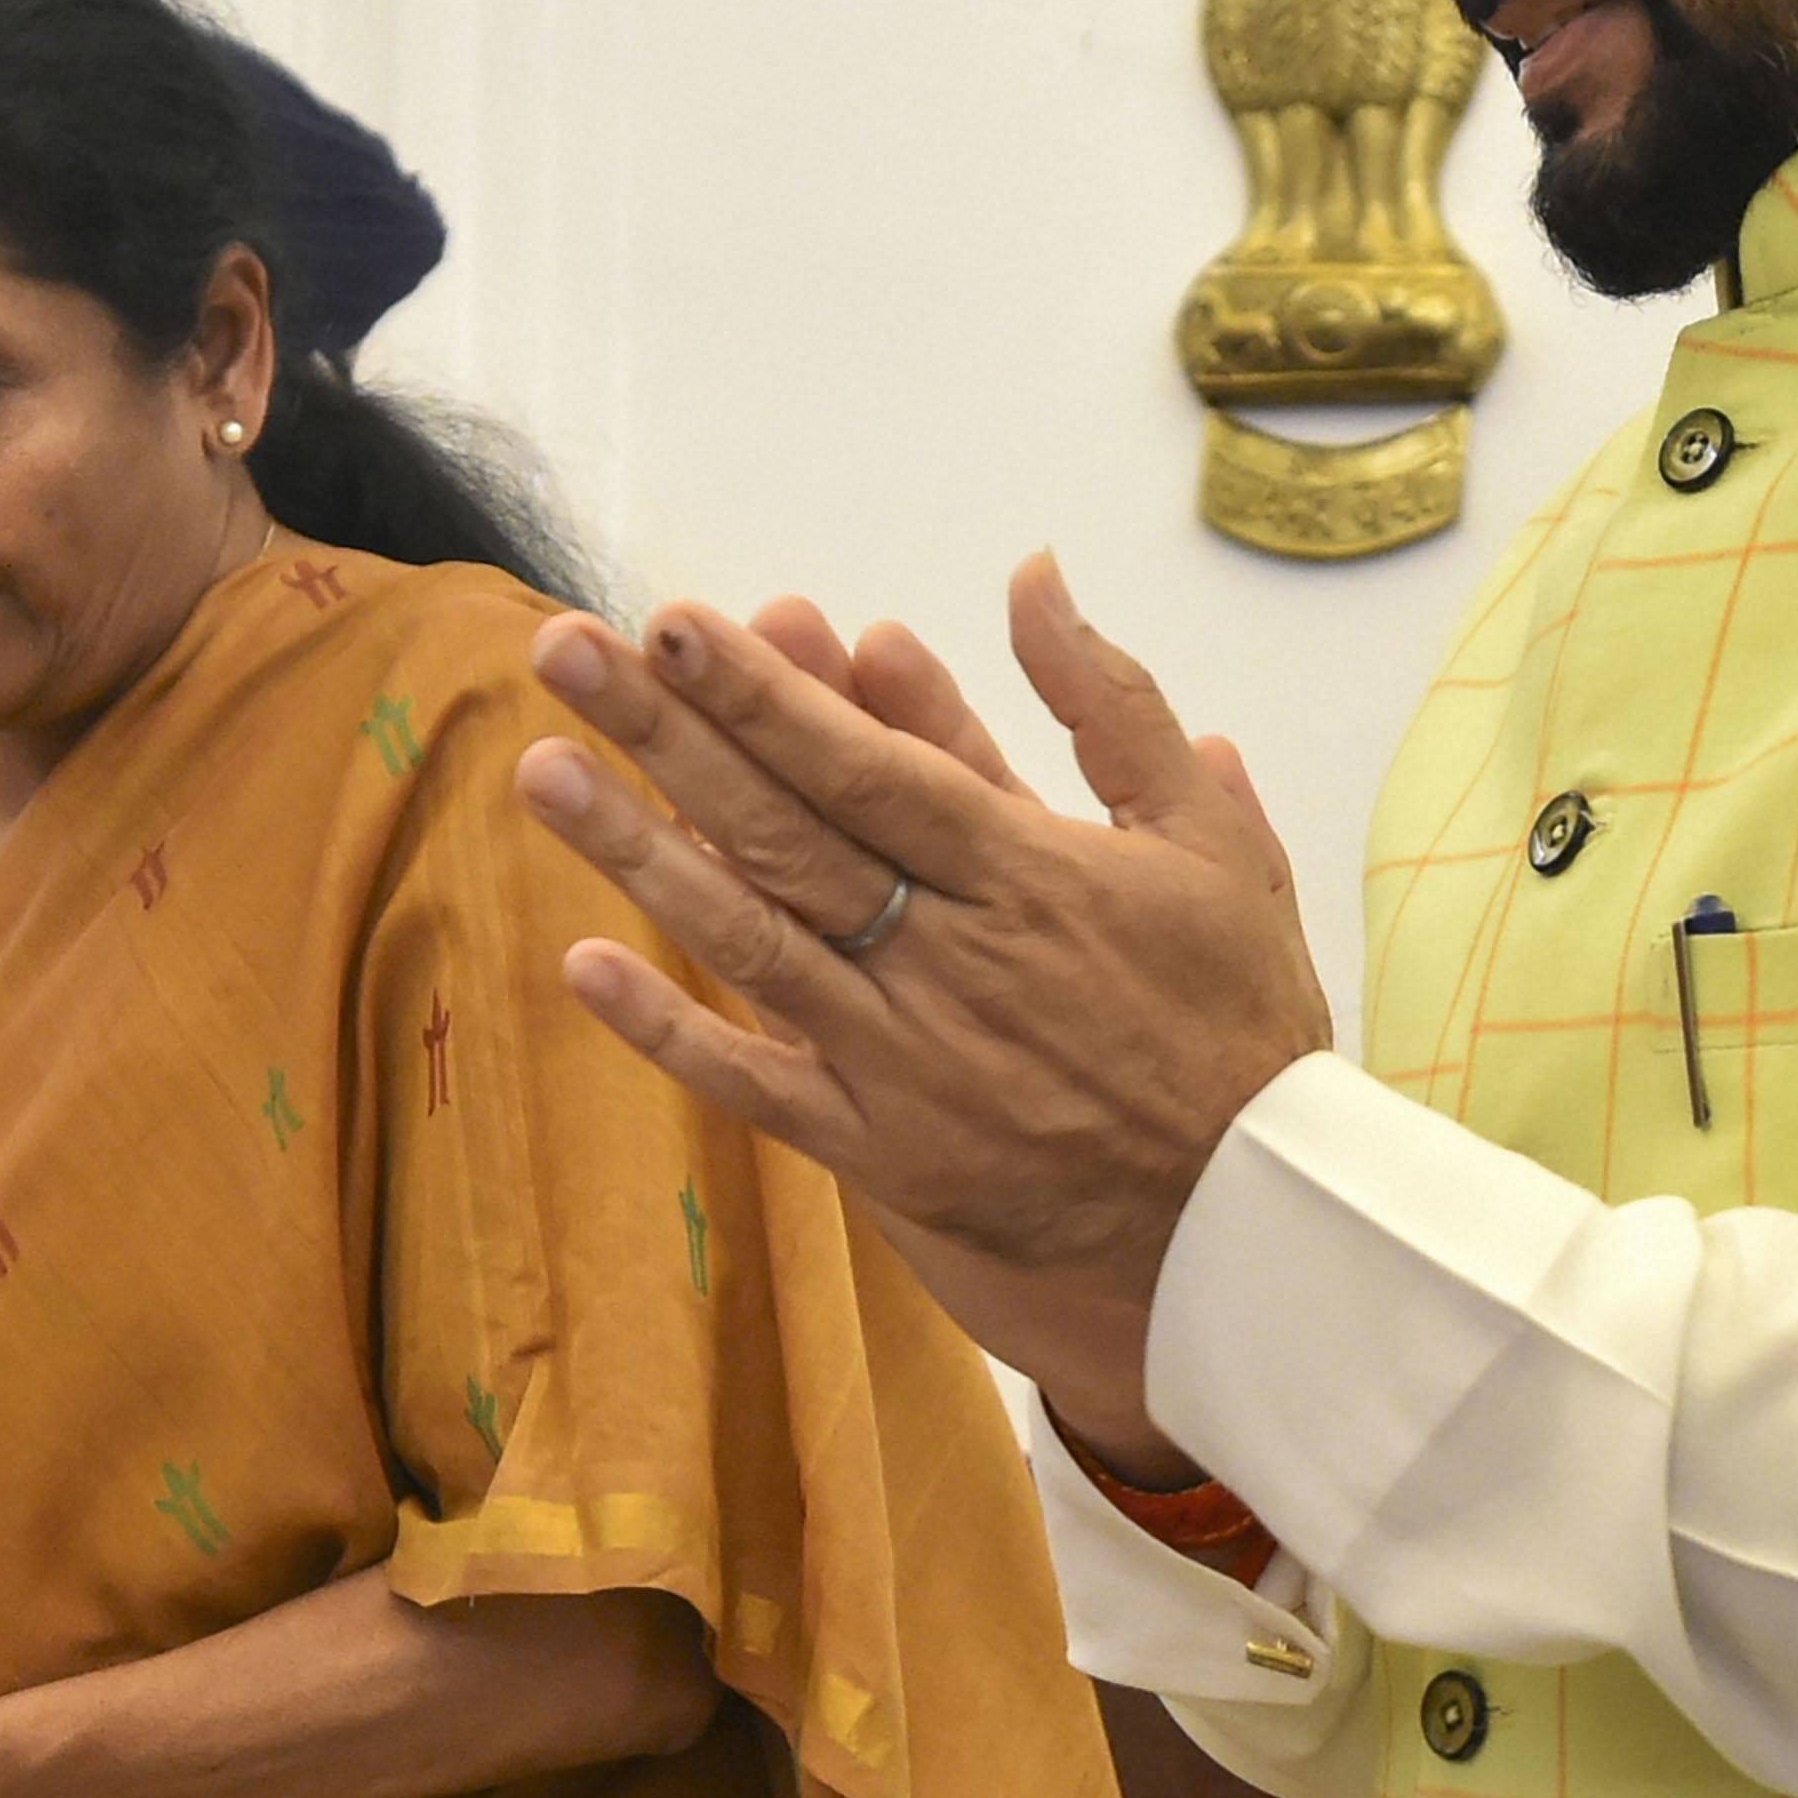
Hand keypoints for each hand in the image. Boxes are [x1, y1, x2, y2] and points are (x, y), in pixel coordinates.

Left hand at [514, 556, 1334, 1459]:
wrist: (1253, 1221)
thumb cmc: (1234, 1021)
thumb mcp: (1209, 837)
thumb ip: (1111, 702)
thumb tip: (1034, 576)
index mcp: (1025, 872)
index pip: (864, 765)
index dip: (762, 693)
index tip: (673, 621)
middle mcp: (948, 959)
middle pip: (783, 831)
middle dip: (666, 734)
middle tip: (566, 651)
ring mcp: (905, 1060)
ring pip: (751, 941)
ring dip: (640, 853)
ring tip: (543, 769)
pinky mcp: (883, 1153)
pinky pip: (760, 1084)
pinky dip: (671, 1030)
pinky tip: (583, 962)